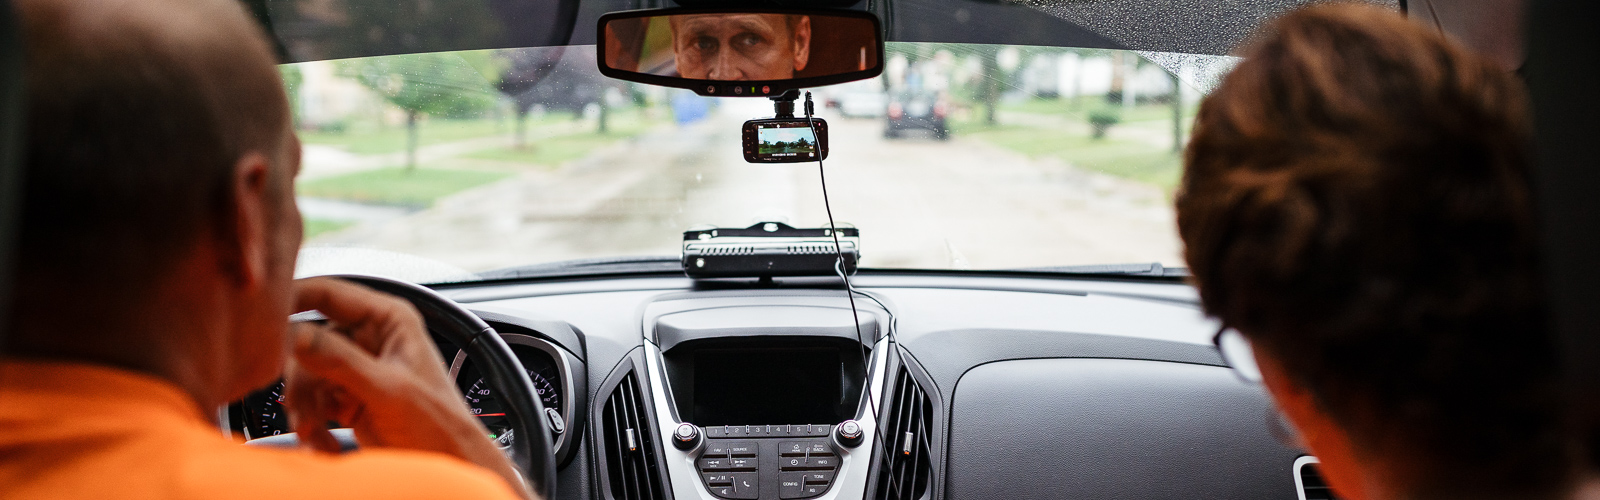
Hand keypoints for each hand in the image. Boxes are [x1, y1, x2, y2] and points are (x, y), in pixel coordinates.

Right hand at [282, 277, 529, 498]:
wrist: (445, 462)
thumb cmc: (438, 422)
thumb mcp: (387, 389)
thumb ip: (340, 361)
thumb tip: (297, 335)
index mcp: (389, 318)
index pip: (329, 293)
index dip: (292, 299)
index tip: (262, 319)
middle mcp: (370, 336)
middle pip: (307, 340)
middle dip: (302, 378)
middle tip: (302, 406)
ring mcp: (356, 366)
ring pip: (305, 373)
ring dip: (305, 406)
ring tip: (316, 431)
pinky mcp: (347, 394)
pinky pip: (311, 398)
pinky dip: (312, 421)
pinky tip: (325, 439)